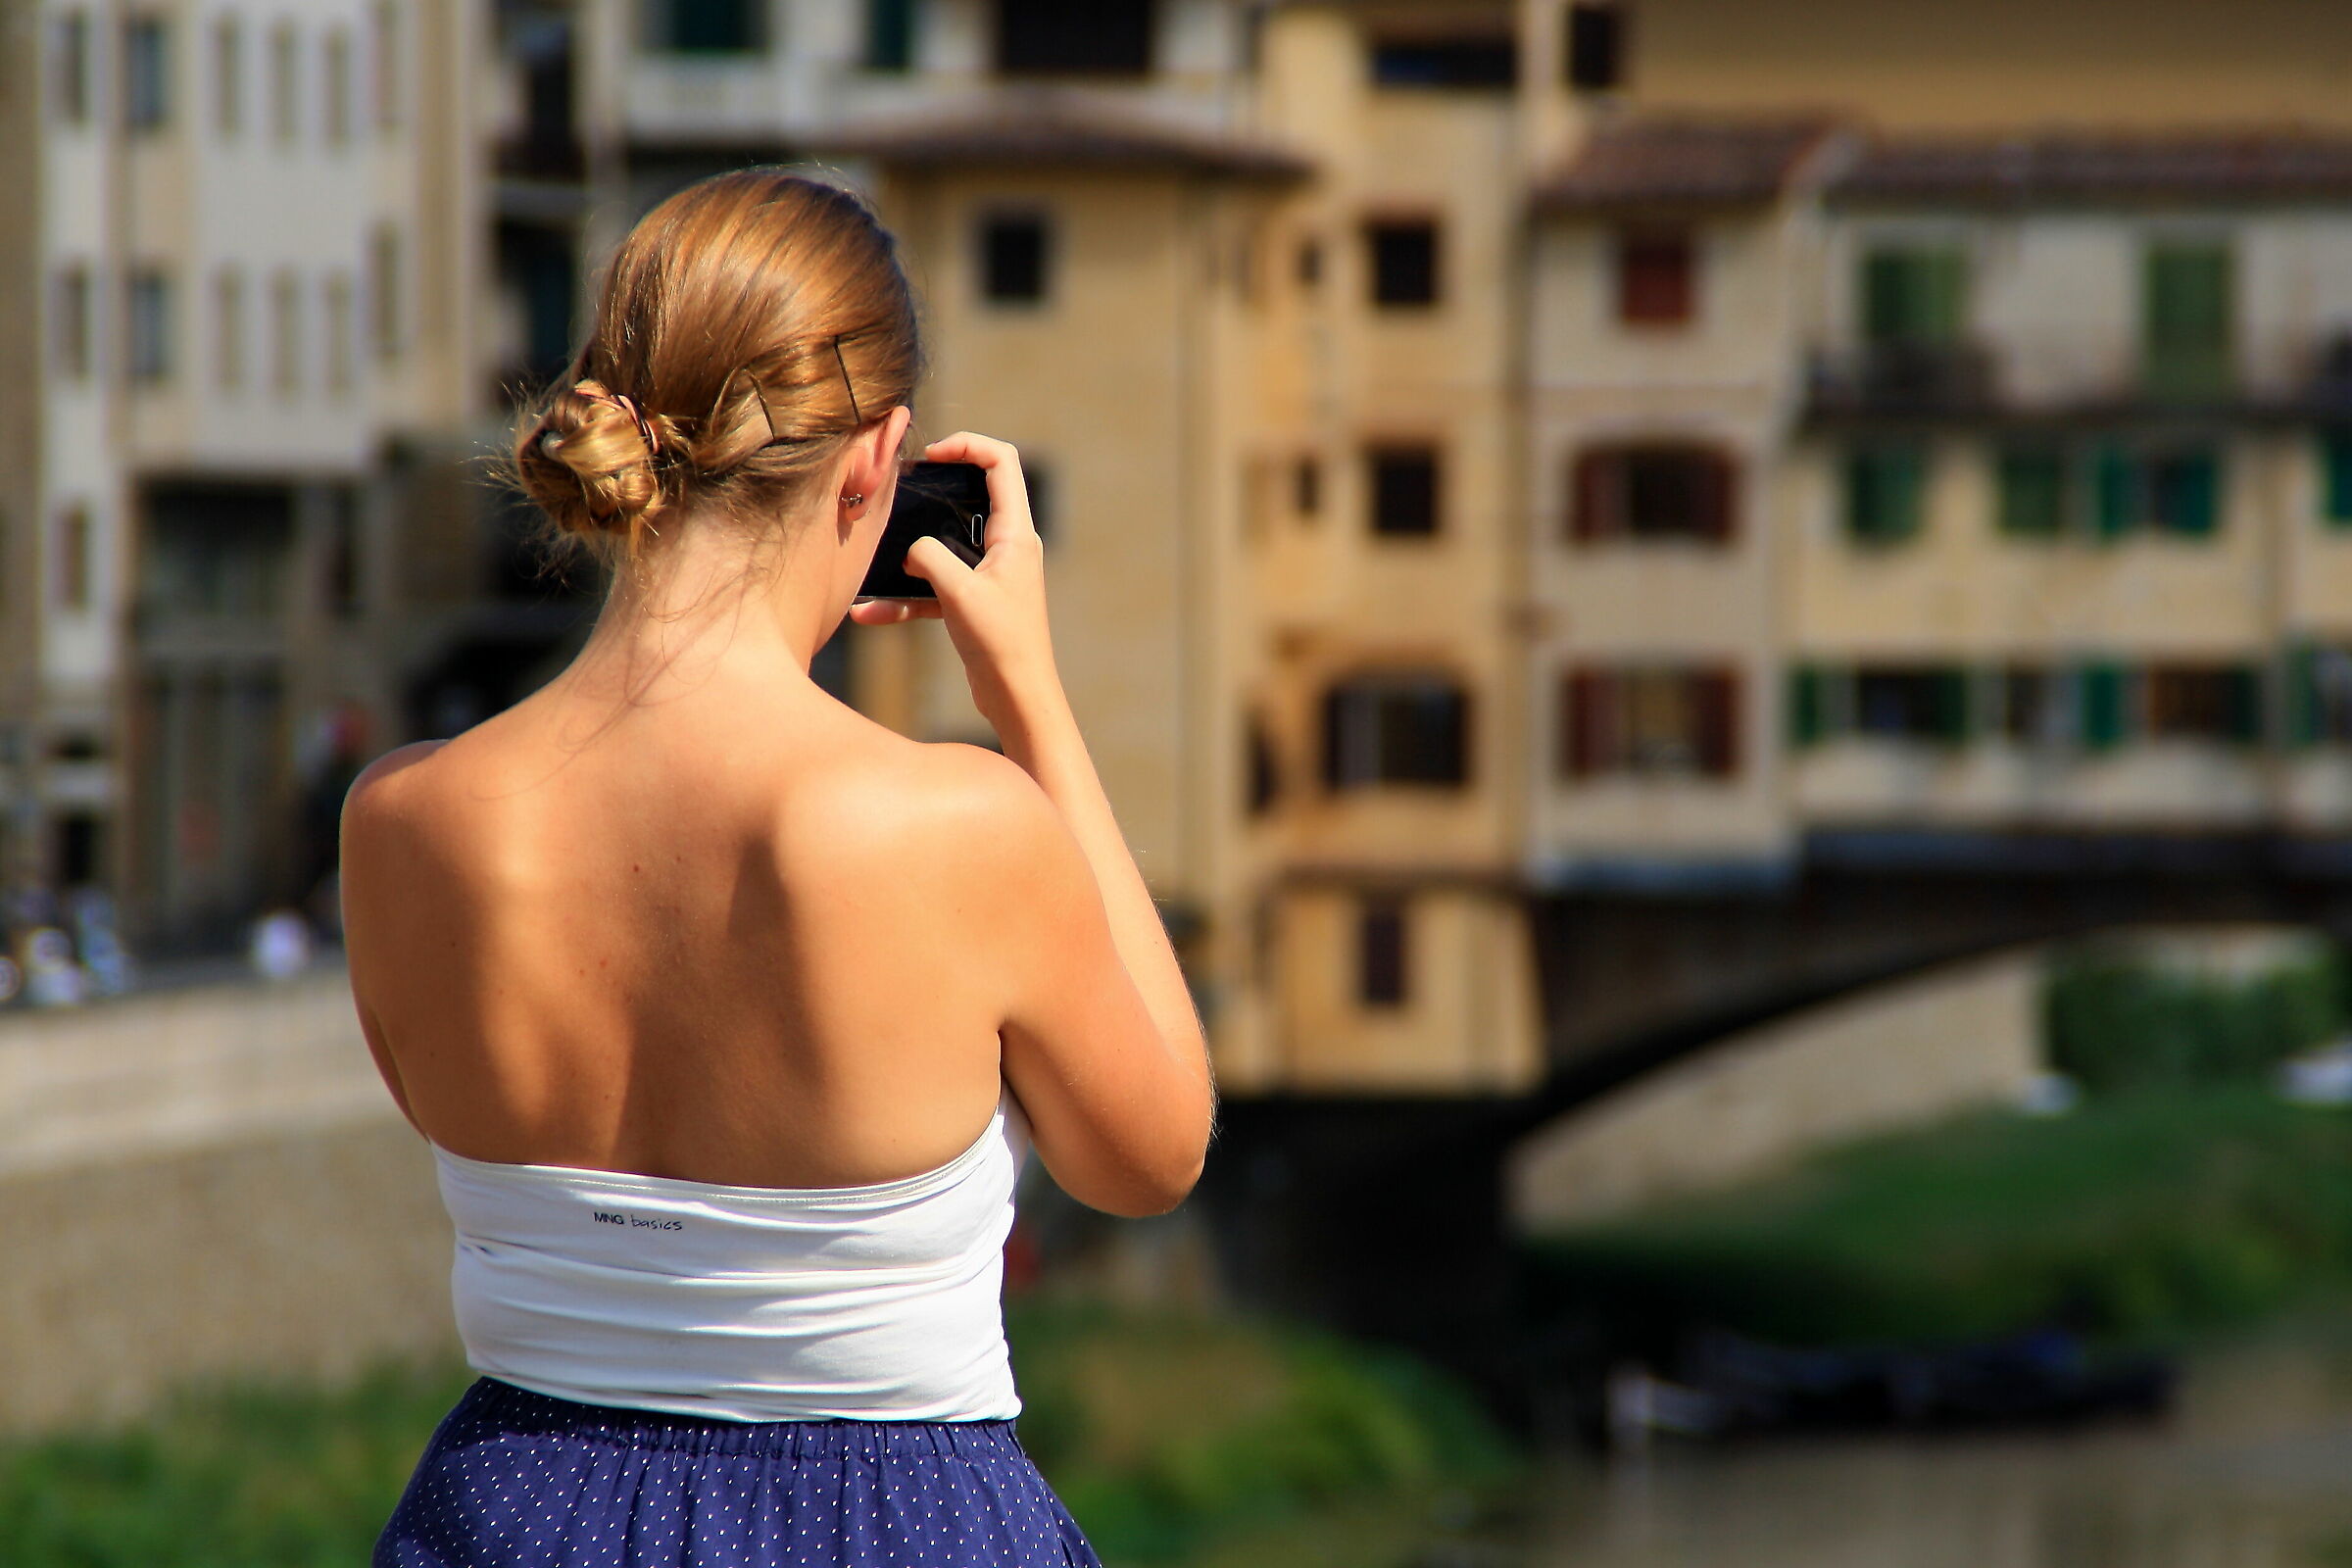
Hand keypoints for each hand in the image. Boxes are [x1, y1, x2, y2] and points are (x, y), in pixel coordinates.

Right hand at [846, 433, 1070, 740]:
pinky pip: (935, 588)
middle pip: (971, 497)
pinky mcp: (975, 602)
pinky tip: (867, 613)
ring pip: (945, 547)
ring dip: (911, 552)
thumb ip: (929, 556)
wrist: (1017, 697)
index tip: (931, 457)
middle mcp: (1008, 547)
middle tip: (900, 493)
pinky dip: (906, 598)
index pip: (1001, 462)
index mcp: (1016, 533)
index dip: (967, 446)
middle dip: (932, 493)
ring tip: (875, 553)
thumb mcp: (959, 591)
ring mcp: (991, 574)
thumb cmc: (1000, 642)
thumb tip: (910, 550)